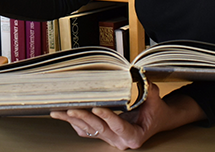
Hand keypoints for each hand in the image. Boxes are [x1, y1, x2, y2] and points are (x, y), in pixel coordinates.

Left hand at [50, 83, 175, 149]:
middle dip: (84, 118)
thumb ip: (150, 90)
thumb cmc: (156, 112)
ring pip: (89, 130)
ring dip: (73, 120)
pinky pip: (86, 130)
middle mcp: (120, 140)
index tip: (97, 108)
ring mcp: (110, 139)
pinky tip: (63, 114)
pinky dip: (74, 122)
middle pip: (99, 129)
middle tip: (70, 108)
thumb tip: (140, 75)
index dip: (108, 117)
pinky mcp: (103, 135)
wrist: (155, 119)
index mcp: (134, 136)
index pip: (119, 127)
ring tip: (58, 111)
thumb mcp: (156, 101)